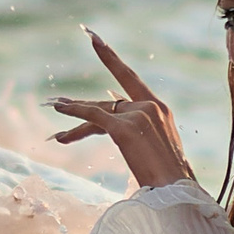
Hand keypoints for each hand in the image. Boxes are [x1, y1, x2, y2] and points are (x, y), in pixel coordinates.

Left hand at [50, 31, 194, 189]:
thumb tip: (130, 140)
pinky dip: (74, 112)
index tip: (96, 41)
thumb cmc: (171, 181)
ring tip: (55, 107)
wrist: (177, 192)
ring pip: (97, 111)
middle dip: (83, 102)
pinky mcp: (124, 130)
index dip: (110, 60)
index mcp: (160, 109)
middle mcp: (149, 107)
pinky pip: (92, 117)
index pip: (130, 79)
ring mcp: (137, 116)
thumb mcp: (160, 150)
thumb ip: (144, 137)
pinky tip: (59, 110)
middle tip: (62, 95)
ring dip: (75, 113)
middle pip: (108, 102)